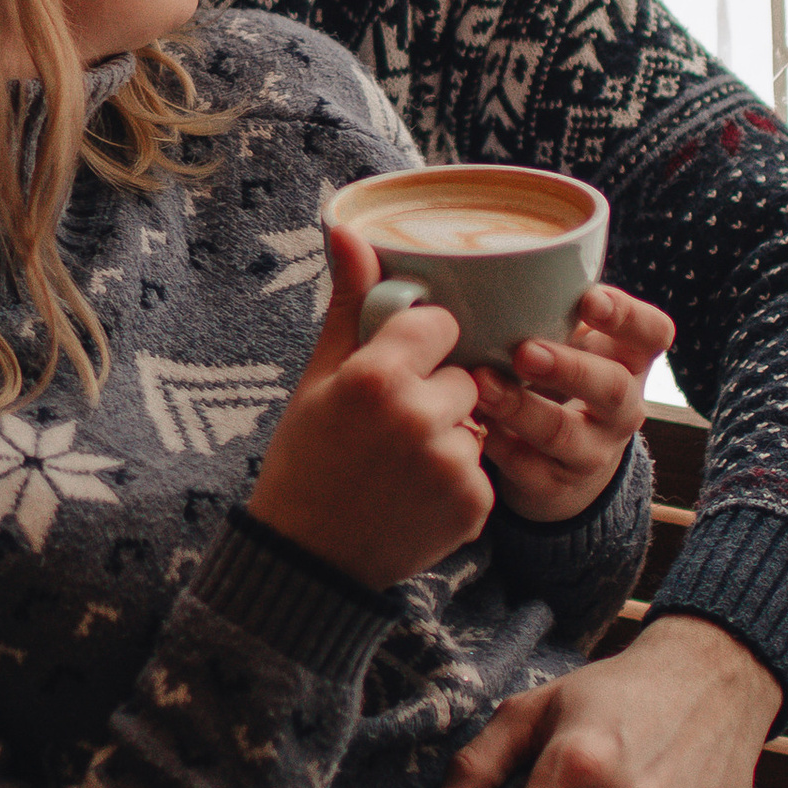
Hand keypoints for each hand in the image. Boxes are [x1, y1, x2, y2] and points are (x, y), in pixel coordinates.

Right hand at [245, 220, 491, 589]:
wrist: (308, 559)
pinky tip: (414, 496)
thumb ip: (348, 302)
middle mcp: (418, 417)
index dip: (419, 346)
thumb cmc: (306, 459)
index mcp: (376, 377)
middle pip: (460, 377)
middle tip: (389, 431)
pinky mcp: (475, 505)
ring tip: (399, 467)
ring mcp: (451, 464)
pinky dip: (457, 481)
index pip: (438, 325)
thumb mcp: (319, 378)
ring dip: (448, 437)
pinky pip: (481, 468)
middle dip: (434, 396)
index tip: (393, 372)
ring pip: (474, 422)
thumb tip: (349, 228)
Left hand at [472, 284, 675, 525]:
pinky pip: (529, 470)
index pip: (652, 334)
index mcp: (630, 359)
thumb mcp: (569, 340)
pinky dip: (498, 446)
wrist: (563, 461)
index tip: (590, 299)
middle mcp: (622, 407)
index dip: (628, 317)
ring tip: (481, 385)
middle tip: (524, 351)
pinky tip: (471, 425)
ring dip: (521, 409)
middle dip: (569, 368)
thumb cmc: (560, 376)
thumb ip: (548, 307)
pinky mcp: (556, 485)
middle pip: (612, 388)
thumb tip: (482, 262)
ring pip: (565, 435)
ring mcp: (593, 450)